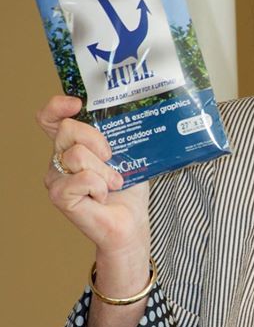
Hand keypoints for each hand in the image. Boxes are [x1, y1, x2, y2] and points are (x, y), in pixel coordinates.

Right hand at [37, 95, 149, 258]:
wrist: (131, 223)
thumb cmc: (128, 190)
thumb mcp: (126, 154)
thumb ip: (116, 135)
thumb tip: (125, 111)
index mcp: (71, 146)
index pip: (50, 119)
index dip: (57, 107)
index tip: (77, 104)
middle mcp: (58, 159)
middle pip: (67, 129)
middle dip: (97, 141)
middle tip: (112, 158)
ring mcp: (56, 178)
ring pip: (77, 155)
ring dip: (104, 171)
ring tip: (113, 184)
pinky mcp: (59, 195)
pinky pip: (81, 178)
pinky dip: (99, 187)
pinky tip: (102, 197)